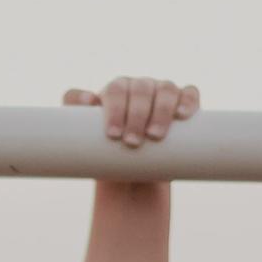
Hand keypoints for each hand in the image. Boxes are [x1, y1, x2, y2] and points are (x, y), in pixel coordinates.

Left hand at [65, 75, 198, 149]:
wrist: (134, 174)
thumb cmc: (107, 154)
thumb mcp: (84, 141)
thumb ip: (72, 119)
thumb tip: (87, 99)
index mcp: (116, 90)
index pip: (116, 90)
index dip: (115, 109)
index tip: (112, 135)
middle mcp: (141, 86)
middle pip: (141, 89)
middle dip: (136, 115)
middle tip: (132, 143)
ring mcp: (163, 92)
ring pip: (165, 89)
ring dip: (161, 110)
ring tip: (154, 136)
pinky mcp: (184, 102)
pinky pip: (189, 93)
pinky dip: (187, 100)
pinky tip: (183, 114)